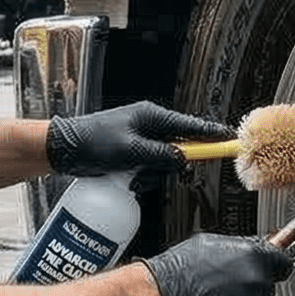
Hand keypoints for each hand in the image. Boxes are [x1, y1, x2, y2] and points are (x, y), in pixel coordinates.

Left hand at [46, 101, 231, 176]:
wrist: (63, 149)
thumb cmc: (92, 142)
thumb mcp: (130, 150)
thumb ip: (161, 155)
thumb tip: (184, 161)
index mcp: (151, 116)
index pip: (191, 126)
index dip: (212, 134)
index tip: (231, 139)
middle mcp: (148, 125)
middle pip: (178, 147)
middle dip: (171, 164)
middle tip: (158, 172)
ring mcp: (140, 139)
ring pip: (163, 162)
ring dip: (152, 174)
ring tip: (131, 176)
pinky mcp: (131, 153)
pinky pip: (148, 167)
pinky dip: (142, 177)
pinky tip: (127, 179)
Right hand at [143, 233, 292, 295]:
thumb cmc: (178, 269)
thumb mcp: (211, 243)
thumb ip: (239, 247)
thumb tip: (251, 248)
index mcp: (254, 256)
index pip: (284, 263)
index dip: (276, 266)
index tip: (274, 268)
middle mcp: (255, 282)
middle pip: (267, 286)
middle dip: (252, 285)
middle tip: (228, 282)